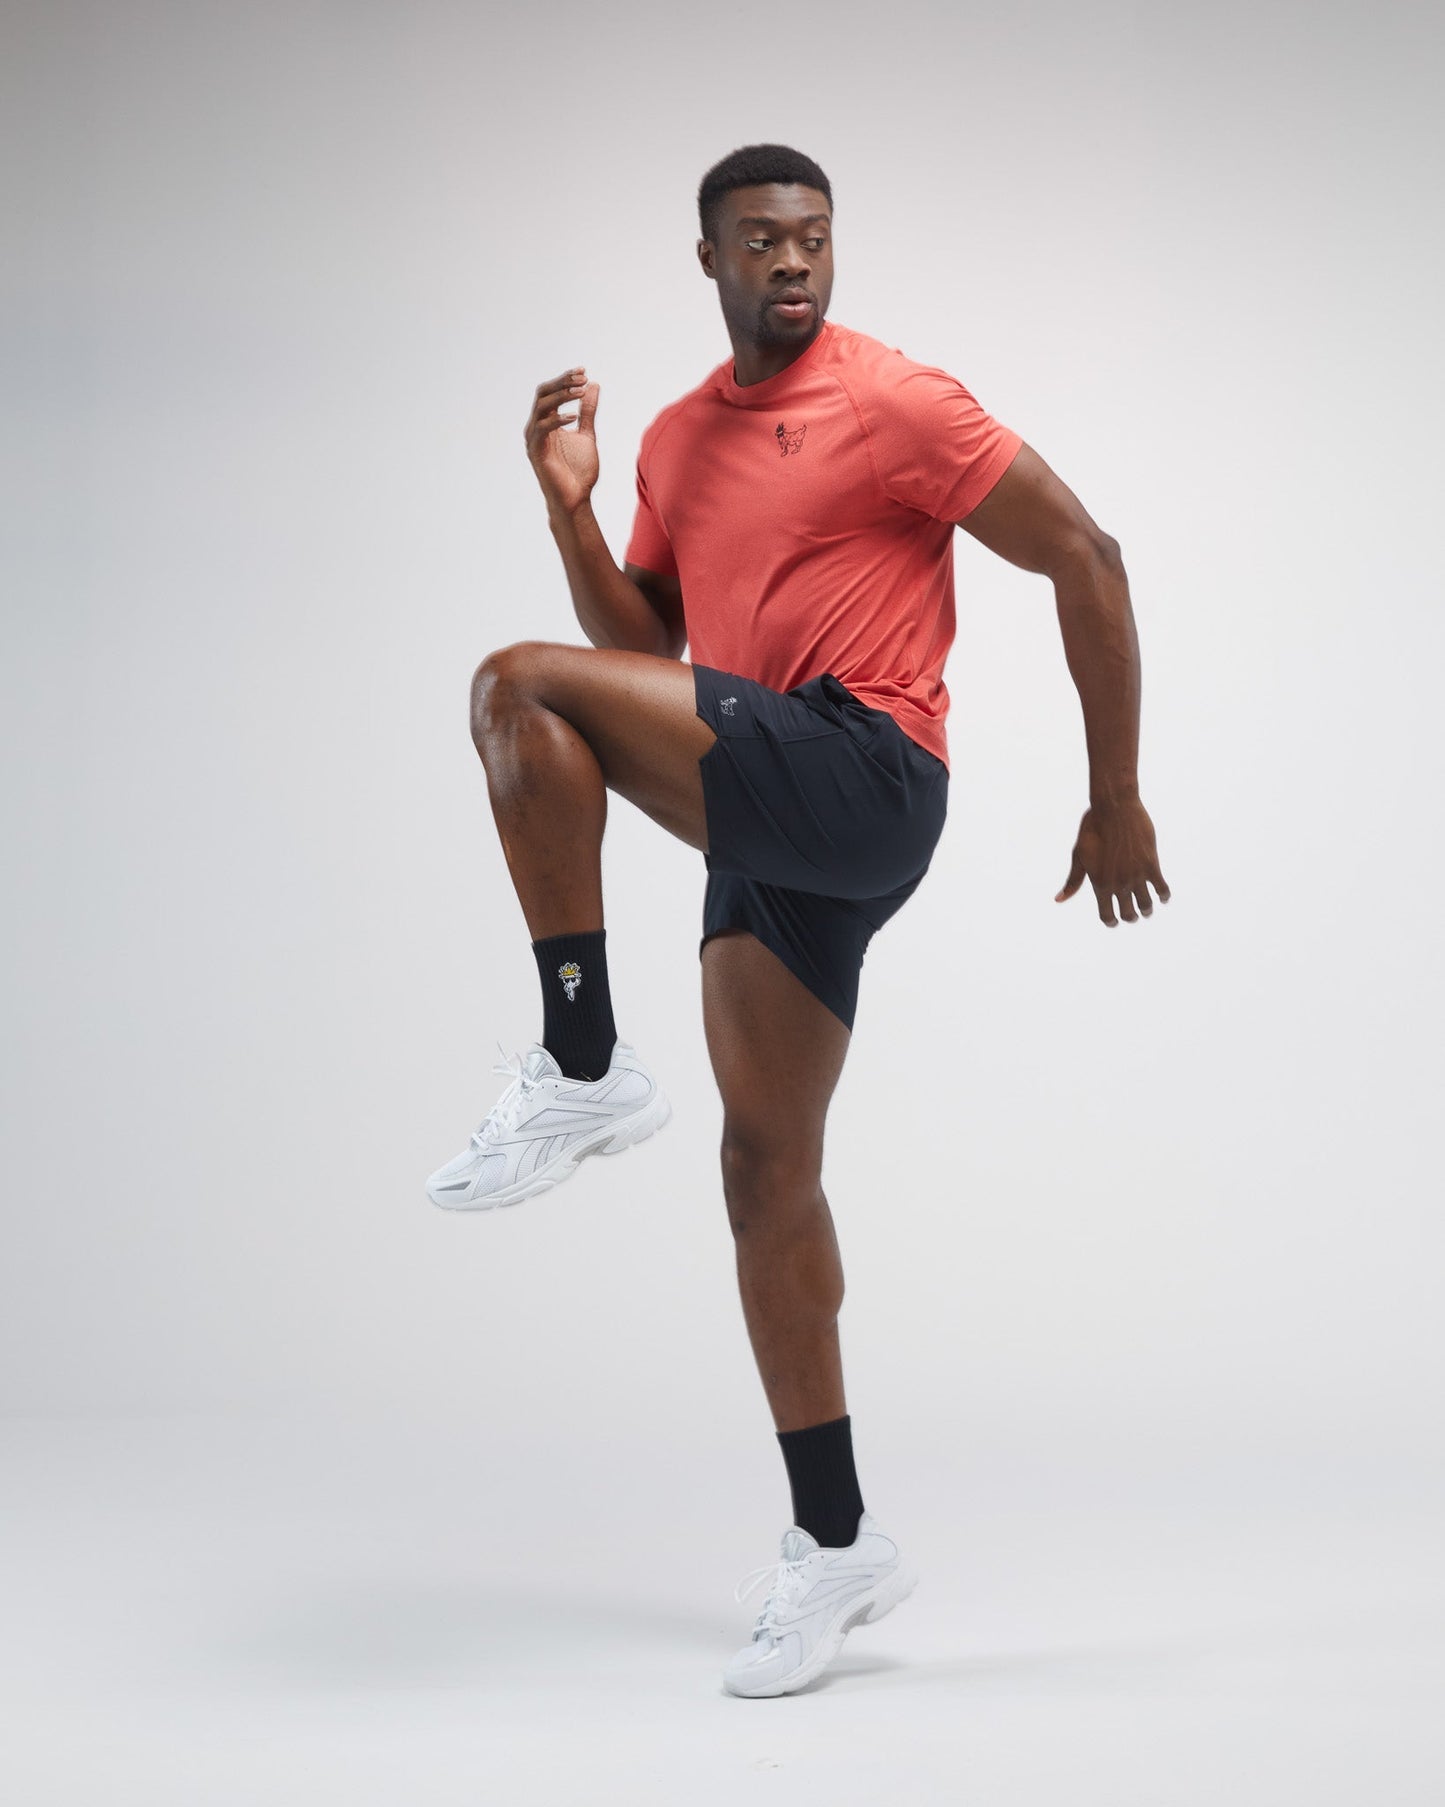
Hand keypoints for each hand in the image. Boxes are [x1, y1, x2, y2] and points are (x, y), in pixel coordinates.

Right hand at [525, 366, 599, 515]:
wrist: (575, 499)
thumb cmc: (578, 471)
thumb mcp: (587, 434)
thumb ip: (587, 411)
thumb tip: (593, 386)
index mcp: (547, 422)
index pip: (551, 392)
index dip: (565, 380)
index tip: (583, 372)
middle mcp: (536, 427)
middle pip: (543, 394)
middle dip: (562, 383)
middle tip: (582, 377)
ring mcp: (534, 439)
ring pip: (541, 407)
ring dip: (561, 396)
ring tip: (580, 393)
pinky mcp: (536, 452)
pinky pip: (542, 429)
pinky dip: (557, 419)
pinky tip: (574, 416)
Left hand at [1055, 796, 1169, 925]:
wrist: (1114, 808)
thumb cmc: (1093, 829)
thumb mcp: (1079, 855)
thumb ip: (1073, 880)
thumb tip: (1058, 900)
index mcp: (1099, 883)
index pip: (1106, 915)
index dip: (1111, 921)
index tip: (1114, 921)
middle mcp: (1118, 884)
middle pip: (1128, 913)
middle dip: (1130, 917)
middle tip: (1132, 915)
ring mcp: (1136, 875)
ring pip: (1146, 904)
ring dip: (1146, 909)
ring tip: (1146, 908)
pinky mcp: (1151, 864)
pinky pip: (1162, 888)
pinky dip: (1164, 895)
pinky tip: (1163, 896)